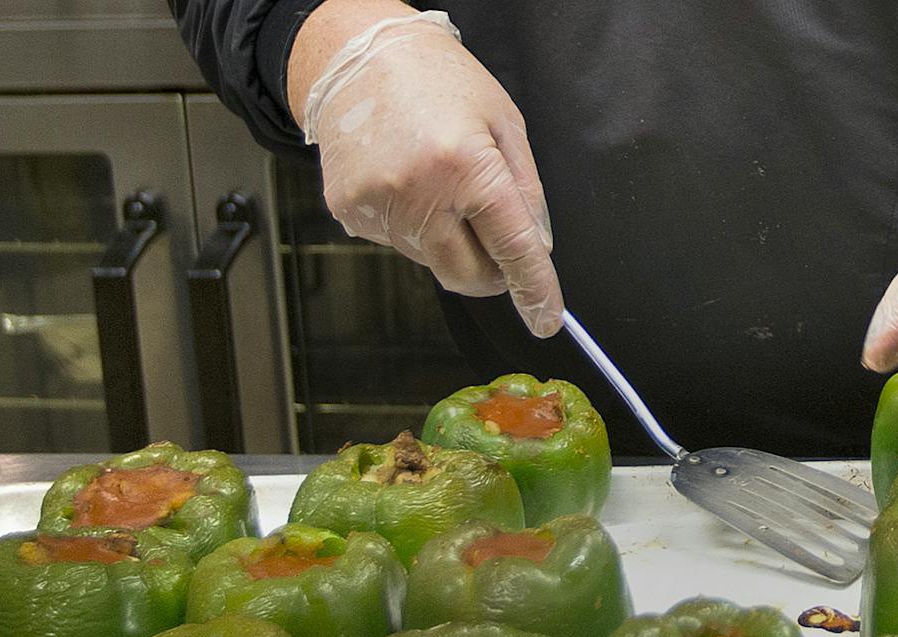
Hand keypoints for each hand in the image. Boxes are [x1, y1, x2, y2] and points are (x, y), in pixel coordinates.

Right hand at [289, 0, 561, 335]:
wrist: (356, 56)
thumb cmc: (436, 80)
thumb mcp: (504, 122)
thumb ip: (527, 192)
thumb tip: (538, 248)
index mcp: (467, 165)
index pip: (512, 248)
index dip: (534, 289)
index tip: (546, 319)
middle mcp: (419, 193)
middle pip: (468, 277)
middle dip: (490, 271)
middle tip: (493, 238)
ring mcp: (379, 207)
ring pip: (434, 262)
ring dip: (449, 240)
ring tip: (437, 181)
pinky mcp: (351, 213)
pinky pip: (399, 244)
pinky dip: (414, 227)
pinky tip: (406, 181)